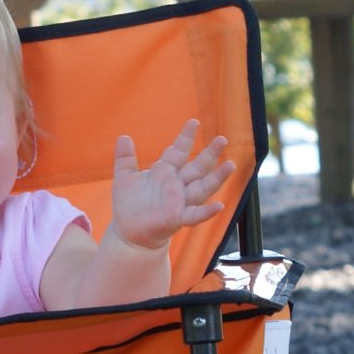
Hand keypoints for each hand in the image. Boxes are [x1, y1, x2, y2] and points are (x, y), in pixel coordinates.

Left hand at [107, 120, 234, 252]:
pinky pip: (194, 215)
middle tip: (222, 139)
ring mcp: (179, 202)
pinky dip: (206, 212)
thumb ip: (125, 158)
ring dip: (216, 178)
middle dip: (210, 154)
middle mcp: (177, 185)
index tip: (194, 122)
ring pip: (202, 188)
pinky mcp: (177, 219)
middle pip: (197, 167)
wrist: (128, 232)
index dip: (186, 137)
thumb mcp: (124, 178)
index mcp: (165, 171)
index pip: (179, 151)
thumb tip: (123, 137)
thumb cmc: (129, 204)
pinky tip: (219, 206)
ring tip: (231, 165)